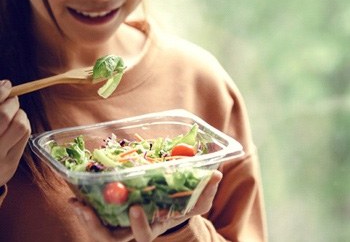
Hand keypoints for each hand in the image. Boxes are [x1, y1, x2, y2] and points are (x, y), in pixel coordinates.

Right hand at [0, 80, 30, 185]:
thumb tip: (5, 85)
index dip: (0, 93)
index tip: (6, 84)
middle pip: (3, 115)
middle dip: (11, 102)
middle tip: (10, 98)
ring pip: (20, 126)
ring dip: (20, 113)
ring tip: (13, 112)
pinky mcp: (10, 165)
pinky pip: (25, 137)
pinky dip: (24, 124)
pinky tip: (17, 123)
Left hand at [69, 170, 222, 241]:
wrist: (168, 212)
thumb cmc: (182, 208)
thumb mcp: (196, 202)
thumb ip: (206, 191)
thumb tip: (216, 174)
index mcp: (154, 230)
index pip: (144, 237)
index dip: (139, 226)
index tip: (135, 208)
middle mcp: (134, 234)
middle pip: (112, 240)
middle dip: (96, 228)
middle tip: (82, 208)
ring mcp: (122, 228)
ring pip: (100, 232)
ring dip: (86, 218)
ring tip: (74, 201)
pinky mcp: (113, 219)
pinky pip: (97, 218)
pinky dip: (86, 207)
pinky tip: (76, 194)